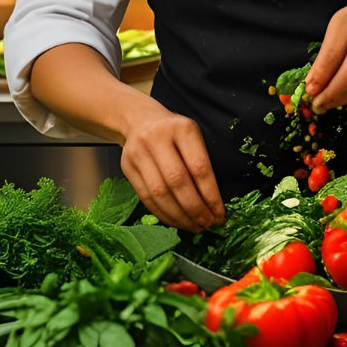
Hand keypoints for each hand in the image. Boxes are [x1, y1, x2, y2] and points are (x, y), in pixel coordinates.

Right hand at [120, 108, 225, 232]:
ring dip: (179, 216)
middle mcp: (158, 138)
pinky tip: (176, 221)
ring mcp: (139, 153)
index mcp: (182, 128)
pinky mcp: (127, 167)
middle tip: (207, 224)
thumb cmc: (173, 132)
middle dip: (195, 209)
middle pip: (177, 182)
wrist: (140, 120)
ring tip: (194, 226)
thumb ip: (201, 163)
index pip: (199, 168)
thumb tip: (214, 205)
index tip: (220, 214)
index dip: (210, 195)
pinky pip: (146, 198)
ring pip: (159, 194)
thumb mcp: (191, 136)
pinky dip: (163, 214)